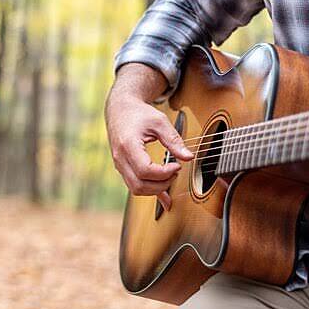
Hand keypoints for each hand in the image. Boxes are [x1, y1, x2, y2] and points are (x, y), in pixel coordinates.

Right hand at [105, 64, 193, 210]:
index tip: (177, 165)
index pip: (145, 170)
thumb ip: (174, 140)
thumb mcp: (159, 122)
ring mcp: (120, 165)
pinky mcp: (123, 168)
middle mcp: (120, 158)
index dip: (164, 173)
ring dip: (156, 189)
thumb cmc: (138, 114)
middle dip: (162, 184)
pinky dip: (150, 191)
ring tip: (170, 176)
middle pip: (139, 185)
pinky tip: (164, 198)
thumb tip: (188, 157)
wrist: (120, 110)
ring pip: (136, 189)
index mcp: (128, 146)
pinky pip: (135, 186)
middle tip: (175, 171)